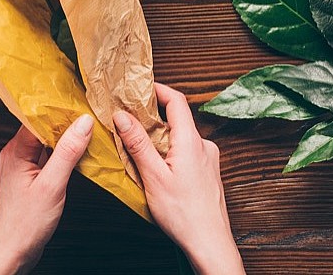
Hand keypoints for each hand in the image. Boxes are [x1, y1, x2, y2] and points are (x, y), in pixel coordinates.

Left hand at [0, 114, 93, 274]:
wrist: (12, 252)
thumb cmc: (25, 224)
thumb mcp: (52, 185)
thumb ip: (68, 152)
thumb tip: (83, 123)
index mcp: (15, 150)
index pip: (38, 117)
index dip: (60, 108)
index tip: (81, 100)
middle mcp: (16, 154)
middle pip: (44, 127)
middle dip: (66, 120)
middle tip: (90, 112)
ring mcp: (23, 166)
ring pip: (47, 142)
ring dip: (66, 137)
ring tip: (88, 129)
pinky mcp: (31, 177)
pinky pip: (48, 156)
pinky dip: (64, 153)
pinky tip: (79, 153)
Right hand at [113, 84, 243, 274]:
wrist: (209, 242)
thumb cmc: (184, 214)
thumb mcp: (153, 177)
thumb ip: (138, 144)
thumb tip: (122, 116)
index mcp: (192, 142)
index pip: (177, 101)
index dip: (157, 90)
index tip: (138, 89)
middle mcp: (204, 146)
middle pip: (178, 119)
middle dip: (153, 118)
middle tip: (130, 122)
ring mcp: (209, 160)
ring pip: (181, 138)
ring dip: (160, 139)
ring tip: (139, 151)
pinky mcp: (208, 173)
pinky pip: (187, 153)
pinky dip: (170, 153)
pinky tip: (157, 170)